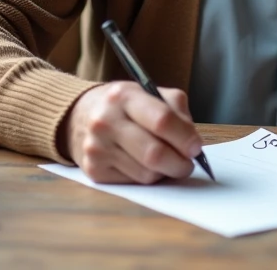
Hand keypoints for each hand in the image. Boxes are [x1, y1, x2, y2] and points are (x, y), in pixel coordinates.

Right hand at [63, 81, 203, 184]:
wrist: (80, 116)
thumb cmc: (124, 105)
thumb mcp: (149, 93)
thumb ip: (175, 111)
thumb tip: (193, 143)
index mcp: (124, 96)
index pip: (162, 120)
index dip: (185, 137)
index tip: (196, 148)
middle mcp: (106, 121)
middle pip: (154, 153)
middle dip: (179, 163)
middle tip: (187, 164)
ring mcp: (97, 148)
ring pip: (146, 173)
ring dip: (164, 172)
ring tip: (165, 161)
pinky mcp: (94, 170)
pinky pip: (133, 183)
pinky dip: (146, 177)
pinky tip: (143, 164)